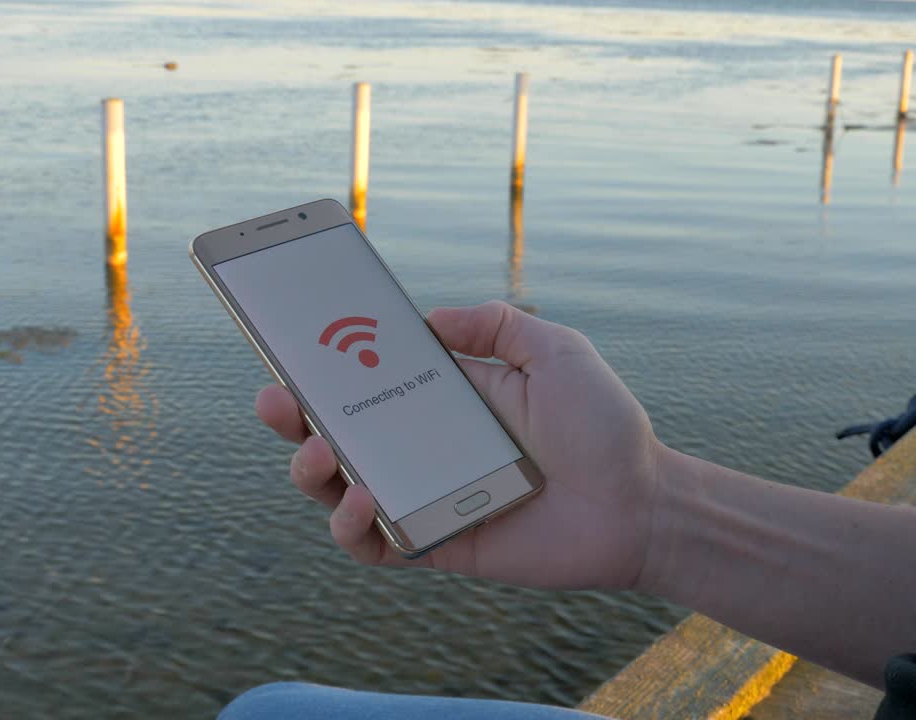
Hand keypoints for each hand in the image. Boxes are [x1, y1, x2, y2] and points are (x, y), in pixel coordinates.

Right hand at [256, 300, 663, 589]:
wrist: (639, 504)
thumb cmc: (604, 426)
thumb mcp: (555, 351)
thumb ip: (497, 323)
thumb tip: (430, 318)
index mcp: (444, 399)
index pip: (367, 380)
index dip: (323, 368)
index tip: (289, 347)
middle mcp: (424, 447)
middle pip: (335, 435)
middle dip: (291, 419)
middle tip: (275, 401)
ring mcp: (424, 497)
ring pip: (338, 490)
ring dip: (310, 473)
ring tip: (318, 454)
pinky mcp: (435, 544)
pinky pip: (372, 546)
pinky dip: (351, 528)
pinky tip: (362, 502)